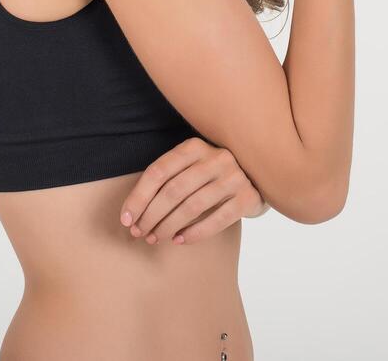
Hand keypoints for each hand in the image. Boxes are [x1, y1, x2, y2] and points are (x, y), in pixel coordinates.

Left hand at [119, 137, 267, 246]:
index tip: (126, 219)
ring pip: (192, 206)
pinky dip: (195, 233)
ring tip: (156, 238)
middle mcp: (216, 157)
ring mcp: (234, 177)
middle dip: (151, 216)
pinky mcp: (248, 197)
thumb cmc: (213, 175)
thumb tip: (133, 213)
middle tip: (140, 233)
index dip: (138, 197)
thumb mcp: (192, 166)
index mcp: (195, 146)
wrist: (261, 176)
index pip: (158, 172)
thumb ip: (168, 180)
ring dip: (168, 226)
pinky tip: (180, 240)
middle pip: (173, 191)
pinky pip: (217, 219)